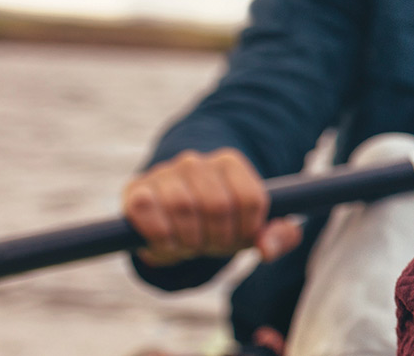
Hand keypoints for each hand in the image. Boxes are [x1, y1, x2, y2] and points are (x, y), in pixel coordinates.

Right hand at [122, 148, 302, 267]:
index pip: (251, 199)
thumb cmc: (220, 223)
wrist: (170, 216)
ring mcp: (164, 172)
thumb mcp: (253, 229)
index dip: (246, 231)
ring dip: (188, 241)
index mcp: (230, 164)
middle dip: (217, 239)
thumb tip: (267, 251)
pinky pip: (146, 210)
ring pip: (183, 207)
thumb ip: (277, 237)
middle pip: (218, 206)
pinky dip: (159, 237)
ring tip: (189, 248)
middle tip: (210, 249)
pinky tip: (166, 247)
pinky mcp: (136, 189)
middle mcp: (197, 162)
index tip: (237, 242)